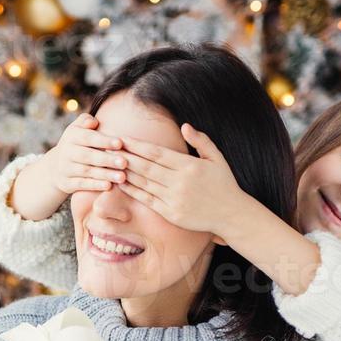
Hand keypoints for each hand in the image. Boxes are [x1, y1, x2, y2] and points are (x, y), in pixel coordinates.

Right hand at [8, 113, 127, 220]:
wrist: (55, 167)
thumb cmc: (77, 144)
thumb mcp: (78, 129)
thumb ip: (86, 121)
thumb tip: (93, 122)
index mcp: (72, 136)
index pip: (88, 137)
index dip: (104, 141)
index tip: (120, 143)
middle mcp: (66, 152)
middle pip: (88, 156)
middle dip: (107, 159)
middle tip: (124, 162)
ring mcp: (65, 169)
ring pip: (86, 171)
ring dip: (105, 174)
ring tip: (122, 177)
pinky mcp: (66, 183)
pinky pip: (81, 184)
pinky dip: (95, 185)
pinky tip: (109, 186)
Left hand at [116, 123, 250, 239]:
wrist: (232, 214)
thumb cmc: (224, 184)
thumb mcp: (217, 158)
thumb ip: (200, 141)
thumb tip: (184, 126)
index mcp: (189, 166)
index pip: (156, 153)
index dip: (137, 145)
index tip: (122, 139)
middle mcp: (179, 182)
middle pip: (145, 166)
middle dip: (125, 156)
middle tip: (108, 148)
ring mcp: (174, 199)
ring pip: (143, 182)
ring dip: (125, 172)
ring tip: (109, 163)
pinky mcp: (170, 213)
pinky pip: (146, 200)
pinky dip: (132, 191)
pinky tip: (120, 183)